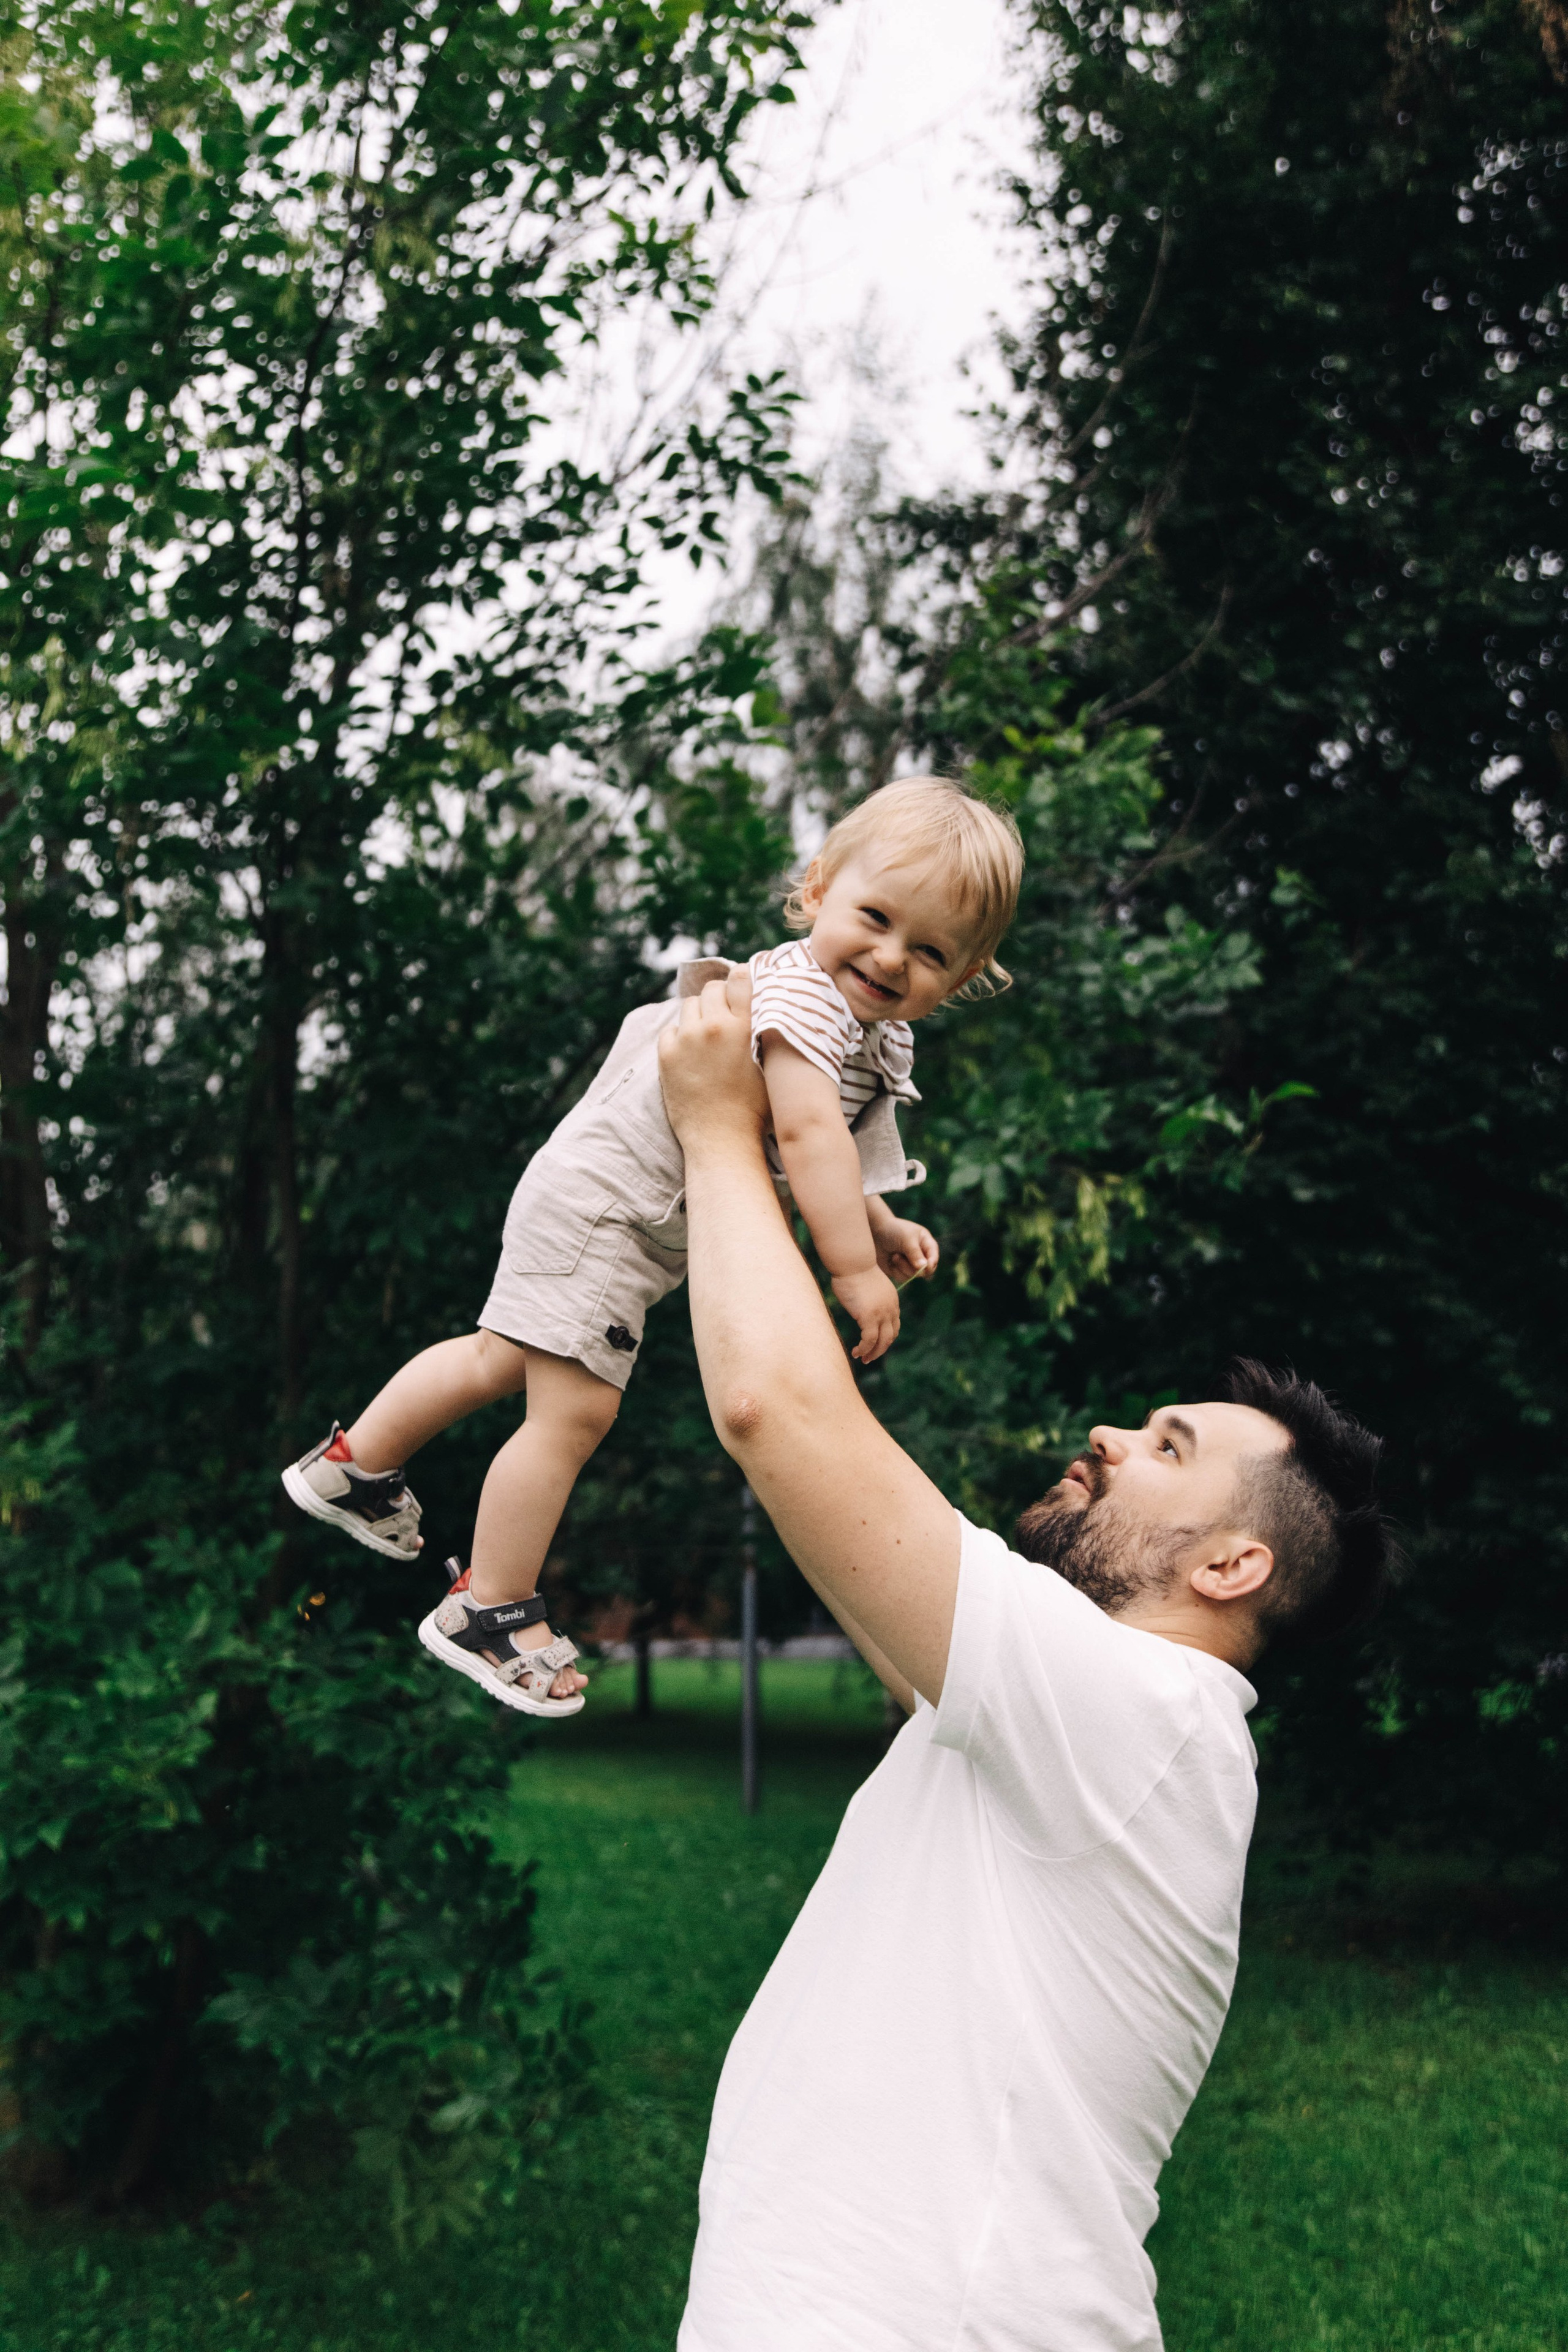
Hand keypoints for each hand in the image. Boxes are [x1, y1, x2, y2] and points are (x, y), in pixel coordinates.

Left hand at [658, 973, 766, 1150]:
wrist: (722, 1142)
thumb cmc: (756, 1110)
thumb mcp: (773, 1066)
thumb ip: (769, 1033)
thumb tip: (771, 1008)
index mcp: (743, 1027)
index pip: (739, 978)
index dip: (742, 978)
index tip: (743, 985)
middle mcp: (713, 1027)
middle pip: (712, 988)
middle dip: (719, 997)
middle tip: (726, 1015)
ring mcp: (686, 1040)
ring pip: (689, 1005)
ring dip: (699, 1014)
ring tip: (709, 1034)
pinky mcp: (666, 1056)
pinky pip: (671, 1029)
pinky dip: (680, 1035)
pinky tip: (692, 1052)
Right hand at [831, 1265, 900, 1364]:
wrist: (853, 1262)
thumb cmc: (854, 1271)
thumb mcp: (868, 1287)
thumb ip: (869, 1299)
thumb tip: (859, 1306)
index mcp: (892, 1301)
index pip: (894, 1326)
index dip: (885, 1338)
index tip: (874, 1344)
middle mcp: (890, 1309)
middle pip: (890, 1336)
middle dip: (880, 1349)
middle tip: (869, 1357)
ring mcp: (881, 1313)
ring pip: (882, 1341)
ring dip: (873, 1353)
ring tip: (863, 1359)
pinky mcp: (869, 1317)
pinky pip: (869, 1340)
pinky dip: (864, 1349)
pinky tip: (856, 1352)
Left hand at [873, 1216, 938, 1286]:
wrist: (874, 1233)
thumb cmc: (893, 1230)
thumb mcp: (906, 1238)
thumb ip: (915, 1253)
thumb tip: (923, 1268)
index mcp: (926, 1243)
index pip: (934, 1257)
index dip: (931, 1263)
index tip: (925, 1266)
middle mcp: (921, 1255)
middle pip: (926, 1271)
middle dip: (914, 1267)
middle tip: (900, 1258)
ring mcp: (910, 1264)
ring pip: (913, 1276)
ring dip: (903, 1267)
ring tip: (895, 1256)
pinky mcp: (900, 1270)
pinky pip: (903, 1278)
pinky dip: (896, 1271)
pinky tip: (891, 1261)